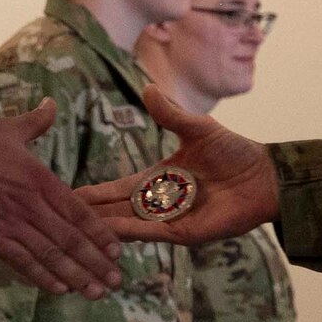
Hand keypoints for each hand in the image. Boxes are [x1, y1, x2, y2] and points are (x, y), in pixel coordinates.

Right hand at [0, 100, 121, 298]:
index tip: (118, 250)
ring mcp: (11, 224)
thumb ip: (36, 122)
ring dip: (76, 276)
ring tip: (95, 293)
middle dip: (96, 262)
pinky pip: (22, 262)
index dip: (100, 233)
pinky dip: (42, 277)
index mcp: (40, 179)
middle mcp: (31, 205)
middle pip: (70, 239)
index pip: (79, 211)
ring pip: (51, 255)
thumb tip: (51, 104)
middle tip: (116, 281)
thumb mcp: (9, 129)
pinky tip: (60, 289)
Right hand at [75, 86, 280, 245]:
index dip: (95, 192)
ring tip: (74, 229)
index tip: (68, 194)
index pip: (119, 188)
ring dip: (104, 227)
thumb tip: (148, 88)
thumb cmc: (235, 152)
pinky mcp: (186, 233)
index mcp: (159, 180)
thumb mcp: (197, 129)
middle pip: (118, 209)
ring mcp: (171, 220)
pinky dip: (131, 232)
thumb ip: (171, 114)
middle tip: (56, 217)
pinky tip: (109, 231)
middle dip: (90, 214)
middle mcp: (161, 203)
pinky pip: (153, 233)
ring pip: (129, 225)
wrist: (266, 176)